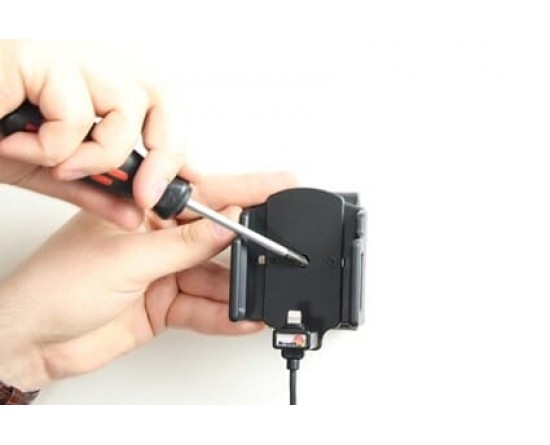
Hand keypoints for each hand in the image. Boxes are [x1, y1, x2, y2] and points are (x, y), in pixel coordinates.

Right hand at [0, 40, 193, 228]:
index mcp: (101, 86)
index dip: (179, 148)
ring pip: (124, 106)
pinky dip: (50, 146)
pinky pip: (73, 113)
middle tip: (144, 192)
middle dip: (163, 151)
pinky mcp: (36, 57)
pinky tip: (19, 143)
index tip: (185, 184)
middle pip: (161, 96)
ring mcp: (67, 56)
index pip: (164, 108)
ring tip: (55, 160)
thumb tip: (134, 213)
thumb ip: (96, 191)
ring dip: (93, 153)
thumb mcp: (53, 172)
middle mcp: (92, 65)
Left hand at [0, 172, 295, 390]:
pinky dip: (223, 314)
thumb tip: (229, 228)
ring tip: (260, 291)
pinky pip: (202, 308)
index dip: (246, 191)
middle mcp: (156, 239)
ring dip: (237, 287)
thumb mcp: (126, 258)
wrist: (29, 341)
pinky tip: (242, 315)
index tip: (279, 187)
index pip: (205, 195)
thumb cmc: (52, 285)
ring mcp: (162, 273)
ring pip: (211, 277)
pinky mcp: (162, 305)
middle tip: (280, 247)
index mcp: (143, 210)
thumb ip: (183, 246)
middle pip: (215, 239)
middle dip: (248, 245)